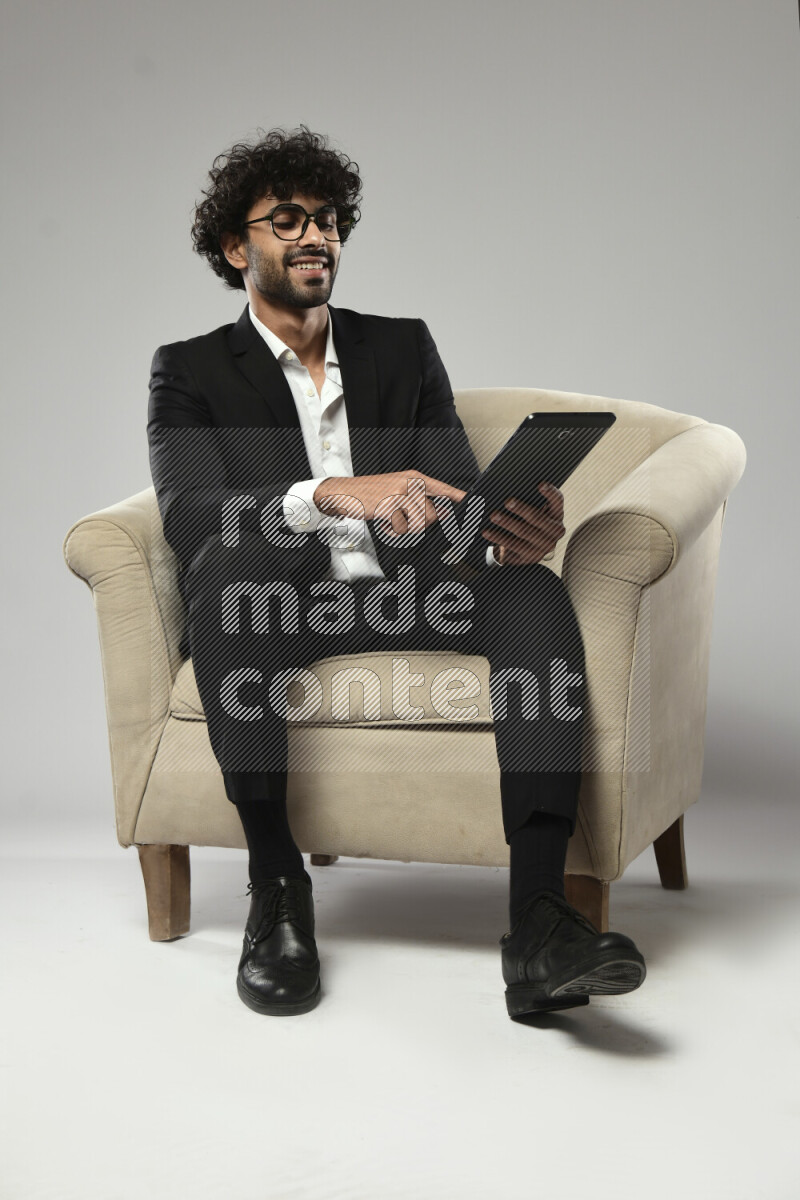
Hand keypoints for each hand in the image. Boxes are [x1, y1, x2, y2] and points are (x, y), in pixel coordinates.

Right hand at [313, 471, 466, 536]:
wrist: (347, 492)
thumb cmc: (373, 494)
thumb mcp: (398, 490)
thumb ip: (419, 498)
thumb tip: (440, 513)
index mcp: (415, 478)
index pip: (442, 488)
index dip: (457, 497)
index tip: (472, 503)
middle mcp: (410, 483)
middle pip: (432, 514)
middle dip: (420, 523)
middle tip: (403, 519)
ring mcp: (400, 493)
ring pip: (419, 523)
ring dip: (406, 528)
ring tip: (392, 519)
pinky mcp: (390, 505)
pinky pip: (402, 527)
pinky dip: (392, 529)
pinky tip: (383, 520)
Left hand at [482, 482, 565, 565]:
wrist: (533, 547)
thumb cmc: (531, 520)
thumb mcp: (537, 509)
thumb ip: (531, 498)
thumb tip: (509, 486)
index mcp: (557, 514)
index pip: (556, 500)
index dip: (550, 492)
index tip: (540, 484)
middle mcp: (555, 531)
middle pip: (537, 518)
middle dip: (521, 509)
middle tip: (507, 501)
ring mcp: (543, 546)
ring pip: (523, 533)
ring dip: (507, 523)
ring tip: (493, 516)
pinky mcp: (530, 557)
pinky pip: (512, 547)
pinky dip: (498, 538)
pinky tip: (487, 532)